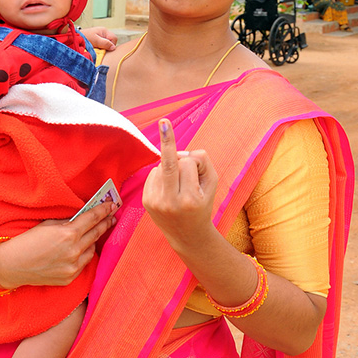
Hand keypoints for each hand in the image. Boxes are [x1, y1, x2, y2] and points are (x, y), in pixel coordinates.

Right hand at [0, 201, 117, 290]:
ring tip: (95, 232)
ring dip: (94, 240)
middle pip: (96, 233)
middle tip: (112, 216)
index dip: (103, 210)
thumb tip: (83, 218)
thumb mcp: (48, 225)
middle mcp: (74, 250)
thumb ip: (68, 222)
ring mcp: (73, 266)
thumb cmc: (27, 241)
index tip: (111, 205)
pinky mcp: (70, 277)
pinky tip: (83, 248)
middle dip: (105, 223)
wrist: (12, 265)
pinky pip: (84, 262)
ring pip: (92, 249)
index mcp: (68, 233)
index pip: (92, 218)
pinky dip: (84, 254)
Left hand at [81, 27, 116, 50]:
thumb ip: (105, 43)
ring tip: (97, 49)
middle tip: (101, 49)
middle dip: (107, 47)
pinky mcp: (97, 40)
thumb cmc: (84, 37)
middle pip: (111, 41)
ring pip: (107, 44)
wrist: (75, 38)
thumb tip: (113, 47)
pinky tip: (95, 49)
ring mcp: (101, 36)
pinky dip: (100, 48)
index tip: (105, 49)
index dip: (111, 45)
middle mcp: (104, 33)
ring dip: (103, 48)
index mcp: (104, 31)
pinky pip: (102, 45)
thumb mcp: (95, 40)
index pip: (114, 38)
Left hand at [142, 118, 217, 250]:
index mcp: (189, 199)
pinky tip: (169, 188)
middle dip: (170, 144)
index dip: (194, 161)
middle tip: (165, 122)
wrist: (187, 235)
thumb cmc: (203, 205)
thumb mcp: (212, 183)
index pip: (188, 163)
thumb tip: (177, 151)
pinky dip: (162, 175)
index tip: (164, 122)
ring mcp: (155, 202)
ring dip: (171, 168)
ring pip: (161, 166)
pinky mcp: (146, 201)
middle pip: (171, 162)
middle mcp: (170, 202)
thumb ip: (202, 161)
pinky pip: (153, 173)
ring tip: (179, 186)